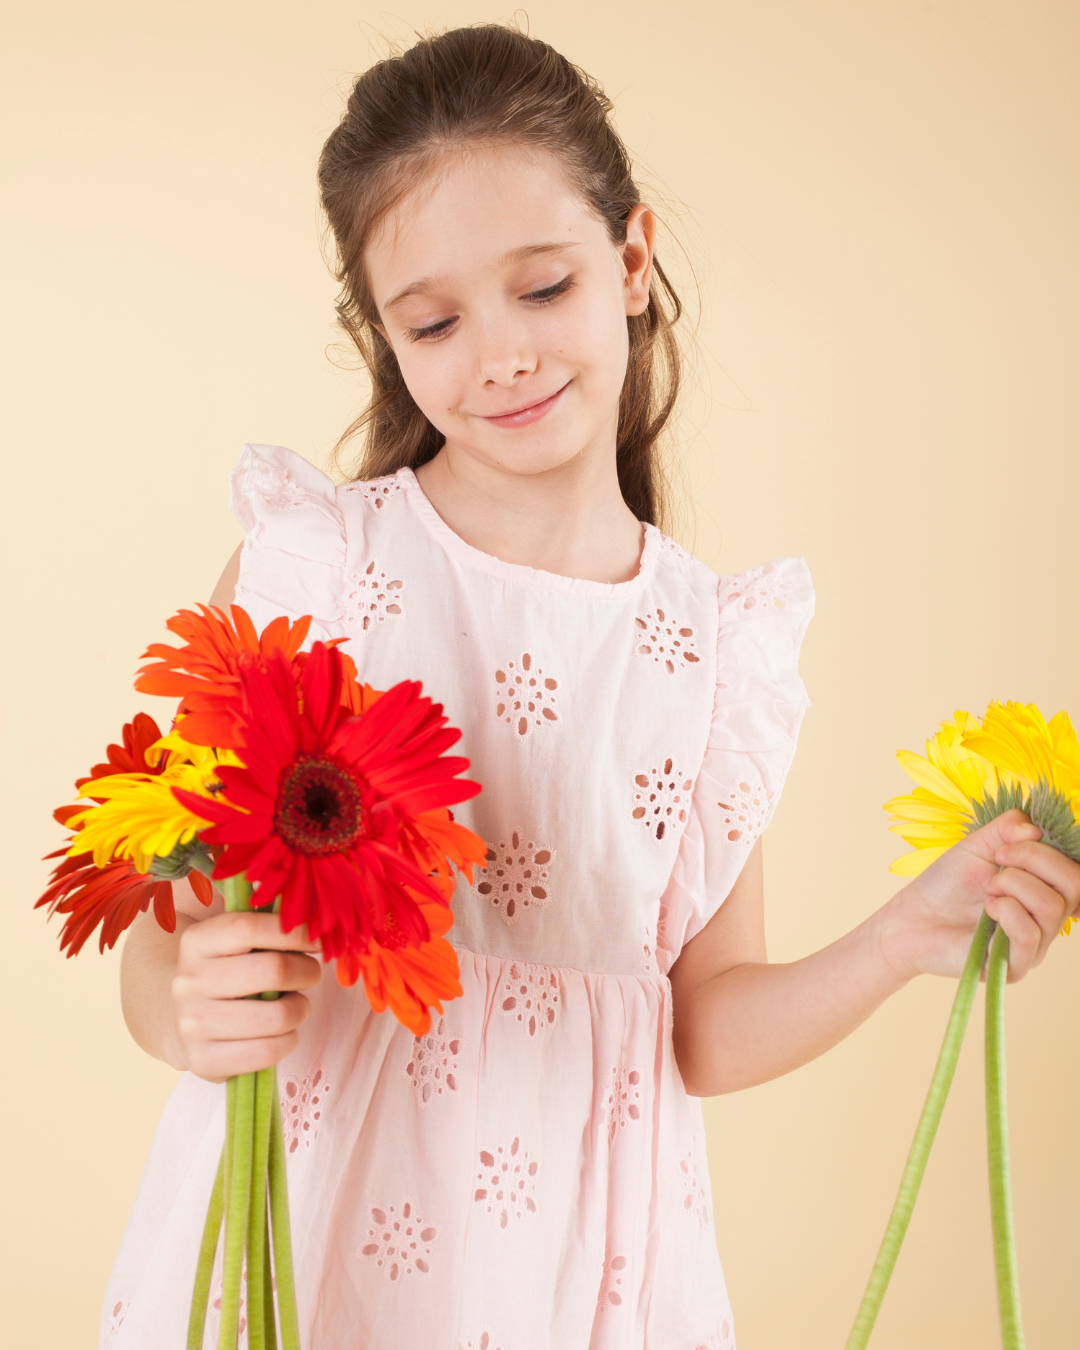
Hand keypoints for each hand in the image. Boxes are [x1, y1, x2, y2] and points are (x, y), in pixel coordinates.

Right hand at [172, 911, 322, 1081]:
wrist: (179, 1020)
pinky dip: (288, 1040)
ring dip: (301, 1009)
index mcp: (196, 942)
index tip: (317, 940)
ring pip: (278, 1016)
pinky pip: (269, 1052)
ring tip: (295, 1004)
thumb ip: (268, 928)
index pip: (249, 927)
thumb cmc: (227, 972)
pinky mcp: (203, 1060)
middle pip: (274, 970)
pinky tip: (281, 1032)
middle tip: (309, 974)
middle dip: (307, 972)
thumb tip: (318, 923)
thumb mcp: (233, 942)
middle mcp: (189, 981)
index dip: (293, 932)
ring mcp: (192, 1023)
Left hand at [877, 809, 1079, 983]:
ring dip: (1014, 884)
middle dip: (1033, 858)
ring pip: (1052, 906)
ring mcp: (1035, 945)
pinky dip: (1006, 910)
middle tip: (997, 859)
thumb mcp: (978, 845)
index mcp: (1045, 889)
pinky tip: (987, 908)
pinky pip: (1029, 934)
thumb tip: (1037, 830)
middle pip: (1073, 884)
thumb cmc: (947, 883)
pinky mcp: (1014, 966)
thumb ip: (1007, 829)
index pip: (1075, 869)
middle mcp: (1048, 919)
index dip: (1049, 848)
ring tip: (986, 887)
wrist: (911, 918)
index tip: (1007, 844)